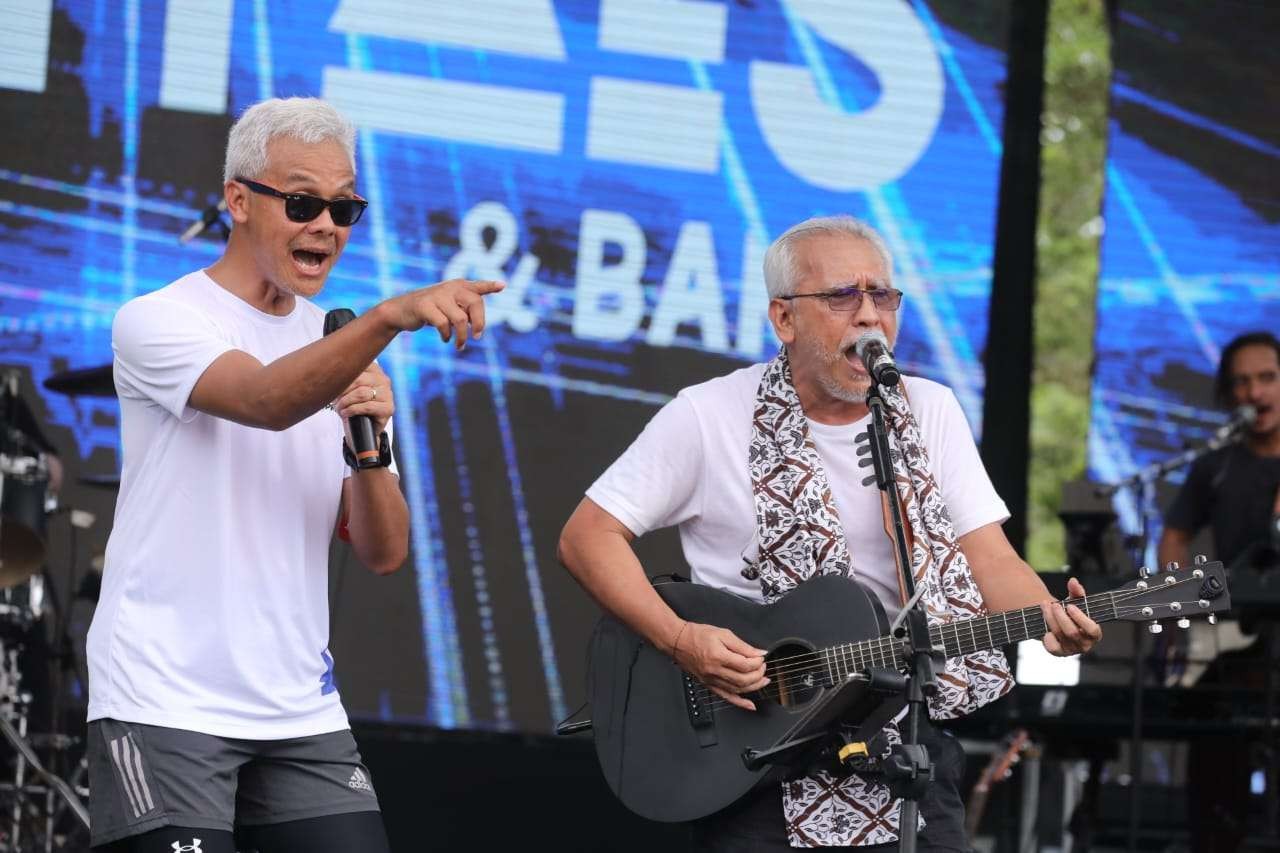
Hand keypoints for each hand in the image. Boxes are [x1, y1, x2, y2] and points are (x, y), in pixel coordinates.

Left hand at [334, 362, 393, 435]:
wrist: (361, 428)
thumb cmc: (352, 405)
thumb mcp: (347, 388)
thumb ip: (343, 377)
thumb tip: (329, 371)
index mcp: (374, 370)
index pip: (357, 366)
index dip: (341, 376)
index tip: (333, 386)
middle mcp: (383, 380)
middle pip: (358, 379)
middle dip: (342, 391)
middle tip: (335, 401)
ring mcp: (387, 394)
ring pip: (362, 393)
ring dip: (346, 402)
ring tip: (340, 408)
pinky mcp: (388, 409)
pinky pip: (367, 406)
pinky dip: (352, 410)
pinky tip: (346, 413)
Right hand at [386, 279, 504, 349]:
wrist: (401, 310)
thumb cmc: (432, 310)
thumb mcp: (450, 306)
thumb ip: (465, 311)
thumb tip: (478, 328)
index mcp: (459, 286)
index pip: (478, 286)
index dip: (490, 286)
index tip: (502, 286)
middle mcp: (450, 287)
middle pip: (475, 303)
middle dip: (479, 323)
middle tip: (477, 337)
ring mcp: (437, 295)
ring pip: (460, 318)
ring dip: (462, 336)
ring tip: (459, 346)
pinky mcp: (424, 305)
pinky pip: (443, 324)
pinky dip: (447, 335)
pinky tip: (445, 339)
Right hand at [671, 622, 768, 711]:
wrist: (678, 642)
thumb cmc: (697, 635)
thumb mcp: (722, 634)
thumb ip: (742, 645)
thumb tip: (758, 653)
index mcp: (718, 656)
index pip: (745, 665)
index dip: (757, 662)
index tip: (761, 657)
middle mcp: (715, 671)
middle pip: (743, 679)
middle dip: (758, 675)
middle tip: (763, 667)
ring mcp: (711, 680)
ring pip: (738, 690)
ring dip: (754, 687)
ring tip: (762, 681)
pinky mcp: (709, 685)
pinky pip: (726, 697)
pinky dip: (740, 703)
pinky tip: (749, 705)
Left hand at [1040, 577, 1102, 656]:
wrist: (1059, 623)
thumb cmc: (1071, 613)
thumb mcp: (1076, 601)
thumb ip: (1077, 592)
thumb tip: (1073, 582)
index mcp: (1094, 633)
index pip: (1092, 630)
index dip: (1080, 618)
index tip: (1069, 606)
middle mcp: (1085, 644)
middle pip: (1072, 632)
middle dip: (1060, 616)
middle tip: (1054, 604)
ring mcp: (1072, 650)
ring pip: (1060, 635)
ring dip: (1051, 619)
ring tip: (1045, 606)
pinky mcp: (1060, 653)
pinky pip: (1053, 648)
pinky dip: (1048, 638)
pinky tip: (1046, 629)